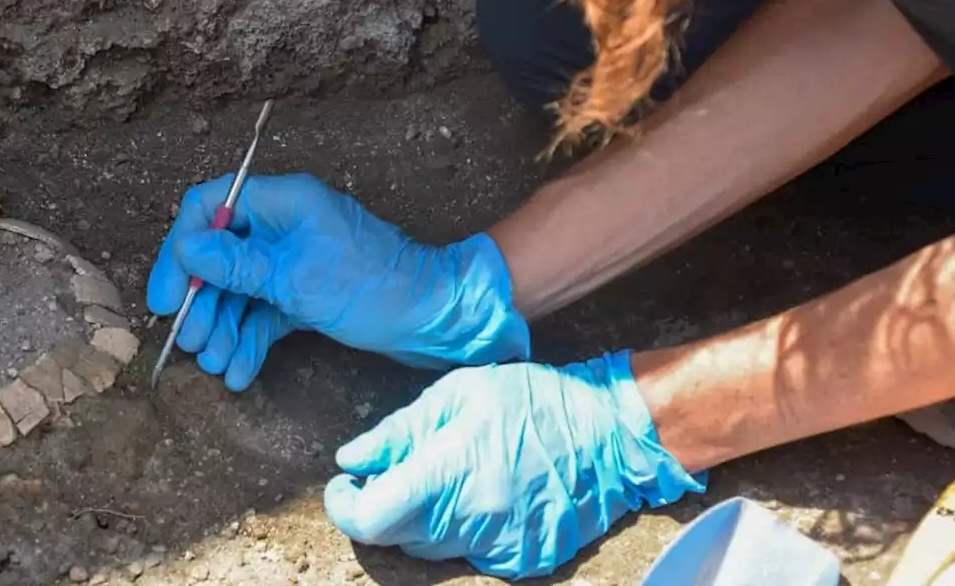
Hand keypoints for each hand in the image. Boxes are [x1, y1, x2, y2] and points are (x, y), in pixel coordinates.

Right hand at [147, 173, 528, 390]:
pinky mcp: (307, 293)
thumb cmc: (377, 287)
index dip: (181, 250)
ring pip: (240, 290)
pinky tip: (238, 371)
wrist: (437, 318)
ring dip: (223, 326)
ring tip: (214, 363)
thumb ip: (239, 266)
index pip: (210, 207)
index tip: (167, 297)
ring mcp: (295, 261)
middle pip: (219, 256)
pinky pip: (265, 312)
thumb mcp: (299, 279)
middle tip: (191, 342)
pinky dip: (250, 339)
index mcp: (284, 202)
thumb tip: (187, 249)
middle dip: (202, 301)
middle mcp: (285, 225)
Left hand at [322, 351, 704, 578]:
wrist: (610, 432)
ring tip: (448, 475)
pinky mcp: (523, 559)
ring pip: (431, 549)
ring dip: (423, 519)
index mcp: (448, 473)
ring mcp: (499, 546)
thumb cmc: (532, 400)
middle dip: (383, 507)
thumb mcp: (459, 394)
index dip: (344, 507)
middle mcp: (469, 520)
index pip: (371, 519)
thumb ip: (399, 432)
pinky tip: (485, 492)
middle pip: (397, 536)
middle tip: (395, 471)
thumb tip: (351, 460)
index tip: (343, 485)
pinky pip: (471, 553)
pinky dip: (463, 529)